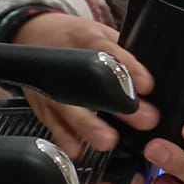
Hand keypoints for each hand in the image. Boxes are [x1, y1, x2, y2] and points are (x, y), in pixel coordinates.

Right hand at [11, 11, 157, 157]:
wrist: (32, 34)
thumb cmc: (73, 37)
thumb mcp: (100, 32)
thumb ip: (122, 53)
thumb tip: (151, 79)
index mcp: (88, 39)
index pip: (112, 52)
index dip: (130, 69)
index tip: (147, 86)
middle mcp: (67, 63)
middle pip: (90, 84)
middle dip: (116, 105)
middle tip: (142, 119)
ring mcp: (51, 85)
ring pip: (68, 108)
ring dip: (89, 127)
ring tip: (107, 141)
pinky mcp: (41, 104)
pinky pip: (52, 123)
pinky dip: (64, 138)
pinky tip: (77, 150)